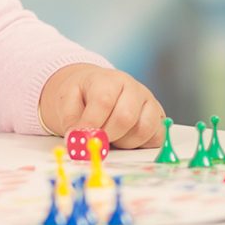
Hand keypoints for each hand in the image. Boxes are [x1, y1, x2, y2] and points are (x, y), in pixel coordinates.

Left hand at [38, 63, 165, 148]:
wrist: (93, 90)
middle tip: (95, 140)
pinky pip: (156, 137)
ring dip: (124, 142)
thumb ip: (70, 120)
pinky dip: (141, 145)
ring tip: (111, 138)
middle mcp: (133, 88)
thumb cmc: (81, 97)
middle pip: (126, 118)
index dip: (91, 124)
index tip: (79, 139)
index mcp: (108, 79)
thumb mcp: (66, 102)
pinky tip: (125, 139)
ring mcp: (148, 102)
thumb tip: (76, 140)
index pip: (104, 102)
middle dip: (107, 136)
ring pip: (144, 129)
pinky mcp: (158, 118)